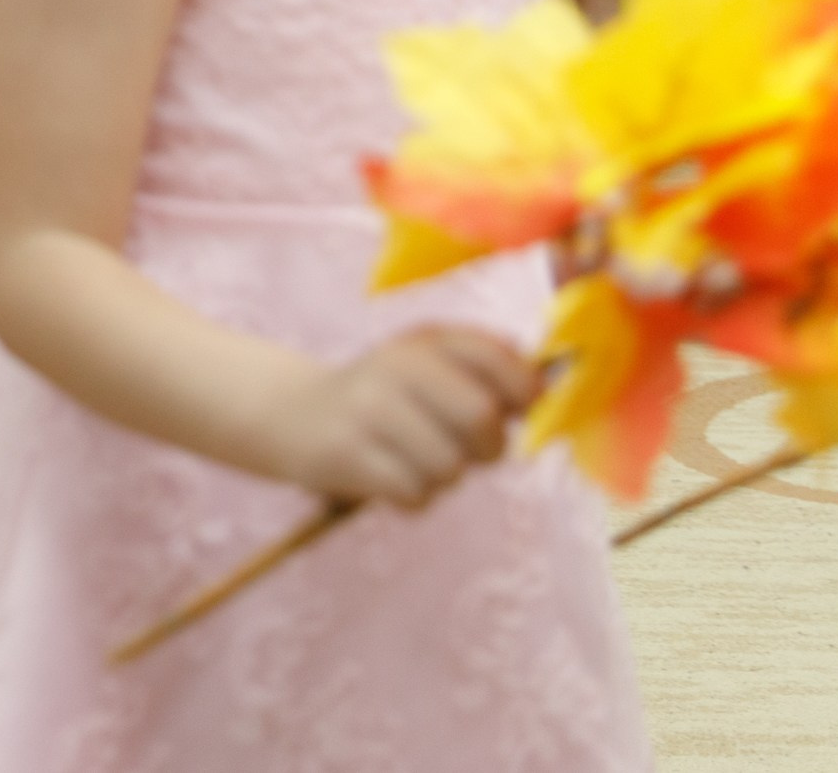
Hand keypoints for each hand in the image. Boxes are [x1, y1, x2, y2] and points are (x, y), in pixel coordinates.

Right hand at [271, 327, 537, 510]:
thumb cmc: (382, 397)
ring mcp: (369, 409)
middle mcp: (396, 366)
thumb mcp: (427, 365)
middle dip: (487, 447)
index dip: (527, 393)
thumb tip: (544, 389)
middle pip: (481, 418)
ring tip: (417, 461)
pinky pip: (415, 494)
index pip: (501, 359)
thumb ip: (486, 368)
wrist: (293, 415)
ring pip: (449, 466)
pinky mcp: (348, 453)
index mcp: (424, 340)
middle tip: (470, 450)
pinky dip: (412, 496)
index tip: (520, 411)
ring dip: (444, 476)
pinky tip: (390, 477)